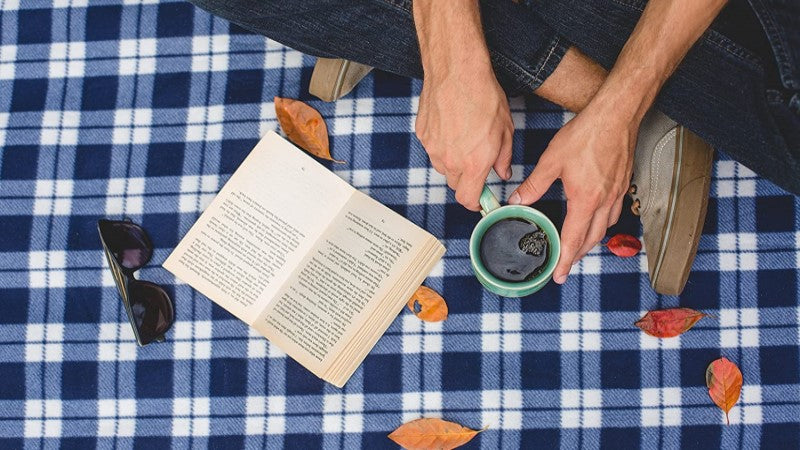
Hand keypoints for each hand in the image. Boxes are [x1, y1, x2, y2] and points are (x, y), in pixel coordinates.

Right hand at [415, 65, 512, 210]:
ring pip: (442, 166)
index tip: (481, 198)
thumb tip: (503, 171)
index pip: (467, 199)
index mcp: (473, 164)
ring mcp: (433, 148)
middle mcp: (450, 160)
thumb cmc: (483, 96)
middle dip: (466, 178)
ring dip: (453, 160)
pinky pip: (432, 148)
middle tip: (477, 159)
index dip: (475, 202)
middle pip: (455, 184)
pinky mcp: (423, 134)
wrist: (457, 70)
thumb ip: (504, 157)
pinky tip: (452, 124)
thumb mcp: (505, 129)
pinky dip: (441, 143)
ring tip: (464, 136)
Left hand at [508, 100, 638, 283]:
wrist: (616, 115)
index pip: (573, 239)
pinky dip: (603, 224)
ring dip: (590, 242)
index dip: (564, 259)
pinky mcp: (623, 184)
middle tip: (566, 267)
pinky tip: (596, 219)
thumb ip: (533, 185)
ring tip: (578, 247)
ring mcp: (617, 194)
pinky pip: (614, 213)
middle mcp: (604, 202)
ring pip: (604, 228)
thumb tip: (517, 200)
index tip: (558, 274)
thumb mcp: (552, 161)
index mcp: (585, 200)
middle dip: (577, 256)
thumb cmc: (588, 134)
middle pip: (591, 239)